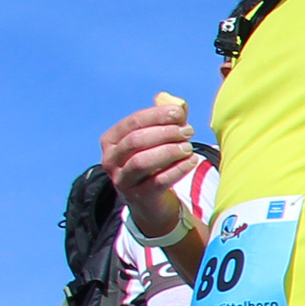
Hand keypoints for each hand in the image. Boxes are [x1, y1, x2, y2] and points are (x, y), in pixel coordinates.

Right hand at [95, 103, 202, 223]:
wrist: (151, 201)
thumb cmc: (154, 163)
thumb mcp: (155, 141)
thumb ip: (166, 121)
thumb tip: (179, 104)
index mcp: (111, 141)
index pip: (132, 122)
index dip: (156, 115)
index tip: (180, 113)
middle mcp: (111, 160)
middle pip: (136, 141)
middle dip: (164, 132)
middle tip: (188, 131)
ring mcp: (123, 180)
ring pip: (142, 161)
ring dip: (169, 151)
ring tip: (189, 146)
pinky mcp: (140, 196)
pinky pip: (158, 181)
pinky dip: (177, 169)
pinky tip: (192, 161)